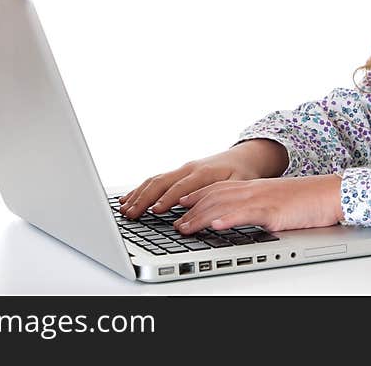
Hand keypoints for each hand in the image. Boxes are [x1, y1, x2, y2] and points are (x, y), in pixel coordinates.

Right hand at [118, 139, 288, 218]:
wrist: (245, 157)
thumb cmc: (244, 173)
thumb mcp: (240, 184)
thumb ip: (223, 196)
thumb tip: (207, 211)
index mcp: (204, 172)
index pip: (181, 187)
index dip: (168, 200)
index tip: (155, 212)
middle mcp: (190, 168)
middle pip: (161, 182)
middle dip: (144, 199)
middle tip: (131, 214)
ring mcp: (182, 169)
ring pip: (155, 180)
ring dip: (139, 194)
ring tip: (125, 210)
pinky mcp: (179, 172)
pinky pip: (156, 179)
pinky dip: (141, 189)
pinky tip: (128, 199)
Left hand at [171, 174, 344, 234]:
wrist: (329, 194)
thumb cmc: (306, 200)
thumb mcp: (274, 201)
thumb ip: (255, 207)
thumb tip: (237, 218)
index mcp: (253, 187)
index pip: (217, 188)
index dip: (195, 195)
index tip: (178, 204)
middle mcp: (253, 189)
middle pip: (214, 196)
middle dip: (190, 210)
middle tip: (173, 223)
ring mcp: (261, 198)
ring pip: (223, 204)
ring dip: (200, 216)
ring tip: (184, 227)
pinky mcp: (272, 210)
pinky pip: (246, 213)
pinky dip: (228, 218)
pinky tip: (215, 224)